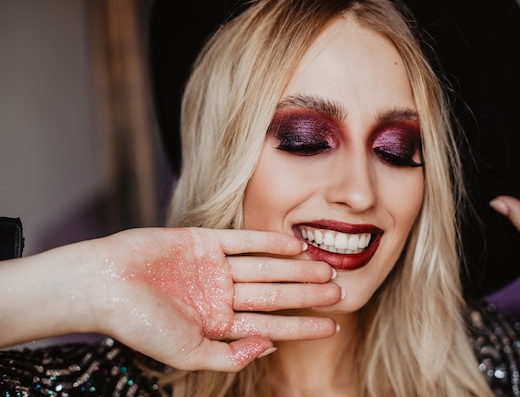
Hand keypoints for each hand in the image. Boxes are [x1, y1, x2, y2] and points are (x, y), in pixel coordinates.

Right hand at [0, 228, 340, 371]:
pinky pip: (242, 241)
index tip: (333, 325)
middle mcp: (220, 295)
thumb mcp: (188, 352)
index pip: (271, 326)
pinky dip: (268, 242)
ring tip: (325, 269)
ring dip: (294, 269)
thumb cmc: (139, 325)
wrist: (102, 285)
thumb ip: (229, 356)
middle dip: (306, 295)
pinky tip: (295, 245)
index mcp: (217, 325)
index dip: (303, 326)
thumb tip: (270, 348)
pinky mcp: (202, 241)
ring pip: (264, 268)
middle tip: (339, 291)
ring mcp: (212, 268)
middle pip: (273, 294)